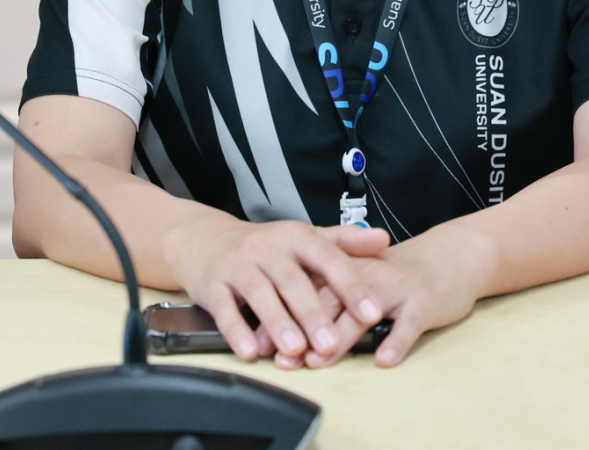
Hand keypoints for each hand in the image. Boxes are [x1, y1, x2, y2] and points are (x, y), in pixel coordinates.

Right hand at [164, 215, 389, 364]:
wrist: (205, 239)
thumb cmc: (265, 246)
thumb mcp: (305, 238)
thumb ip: (344, 242)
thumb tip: (383, 239)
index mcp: (296, 237)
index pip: (328, 258)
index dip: (350, 286)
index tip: (371, 313)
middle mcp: (267, 248)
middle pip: (292, 281)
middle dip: (312, 314)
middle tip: (331, 344)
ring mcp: (238, 265)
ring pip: (260, 294)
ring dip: (277, 323)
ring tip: (295, 350)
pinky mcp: (213, 284)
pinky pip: (225, 308)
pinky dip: (237, 330)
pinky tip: (251, 351)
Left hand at [300, 228, 492, 368]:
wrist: (445, 259)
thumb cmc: (393, 277)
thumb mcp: (354, 282)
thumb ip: (324, 303)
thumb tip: (283, 334)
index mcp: (343, 268)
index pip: (306, 291)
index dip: (281, 317)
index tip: (261, 343)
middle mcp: (364, 275)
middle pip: (327, 303)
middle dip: (302, 332)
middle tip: (283, 358)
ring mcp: (394, 288)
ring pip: (360, 314)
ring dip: (338, 339)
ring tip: (319, 361)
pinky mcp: (421, 303)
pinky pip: (407, 324)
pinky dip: (395, 341)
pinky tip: (384, 359)